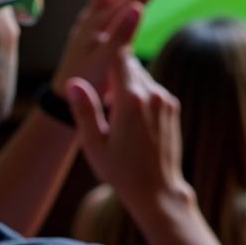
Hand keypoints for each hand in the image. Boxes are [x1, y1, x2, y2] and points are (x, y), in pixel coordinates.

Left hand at [50, 0, 155, 97]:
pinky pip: (103, 12)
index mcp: (95, 25)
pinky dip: (113, 2)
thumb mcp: (107, 57)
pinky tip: (117, 2)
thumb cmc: (87, 81)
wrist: (66, 99)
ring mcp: (88, 30)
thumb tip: (138, 7)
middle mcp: (90, 23)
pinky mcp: (90, 39)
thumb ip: (123, 32)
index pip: (122, 4)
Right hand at [66, 48, 191, 219]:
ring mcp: (166, 101)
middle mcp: (154, 95)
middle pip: (131, 65)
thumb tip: (73, 82)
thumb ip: (84, 110)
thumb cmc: (121, 171)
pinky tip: (127, 115)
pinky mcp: (172, 108)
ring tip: (111, 108)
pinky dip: (139, 94)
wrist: (158, 189)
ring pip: (142, 76)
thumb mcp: (94, 144)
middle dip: (113, 72)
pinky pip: (152, 89)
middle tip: (98, 90)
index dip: (105, 55)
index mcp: (132, 101)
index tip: (94, 60)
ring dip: (126, 84)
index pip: (119, 58)